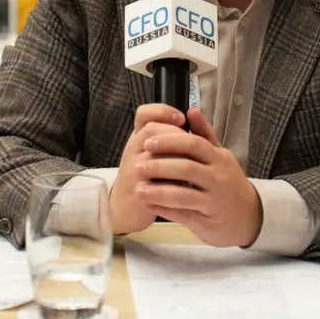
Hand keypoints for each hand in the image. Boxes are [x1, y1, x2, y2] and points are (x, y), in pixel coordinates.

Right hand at [111, 104, 187, 235]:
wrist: (126, 208)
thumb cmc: (146, 177)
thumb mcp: (154, 154)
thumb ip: (170, 138)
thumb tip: (194, 117)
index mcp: (138, 138)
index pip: (144, 114)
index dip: (163, 111)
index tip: (182, 118)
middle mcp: (133, 149)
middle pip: (152, 129)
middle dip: (176, 133)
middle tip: (192, 143)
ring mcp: (134, 169)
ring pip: (154, 153)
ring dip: (177, 154)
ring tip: (192, 161)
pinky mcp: (139, 190)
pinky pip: (157, 179)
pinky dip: (175, 179)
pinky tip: (187, 182)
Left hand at [135, 108, 262, 247]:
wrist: (249, 215)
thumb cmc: (228, 181)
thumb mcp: (220, 155)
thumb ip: (204, 134)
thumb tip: (190, 110)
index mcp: (220, 158)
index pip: (193, 144)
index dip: (169, 142)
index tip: (148, 142)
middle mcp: (219, 178)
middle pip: (186, 168)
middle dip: (159, 166)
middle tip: (138, 166)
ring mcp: (214, 201)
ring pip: (183, 195)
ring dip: (158, 191)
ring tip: (138, 189)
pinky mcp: (207, 221)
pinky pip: (182, 214)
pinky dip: (164, 209)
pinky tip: (149, 204)